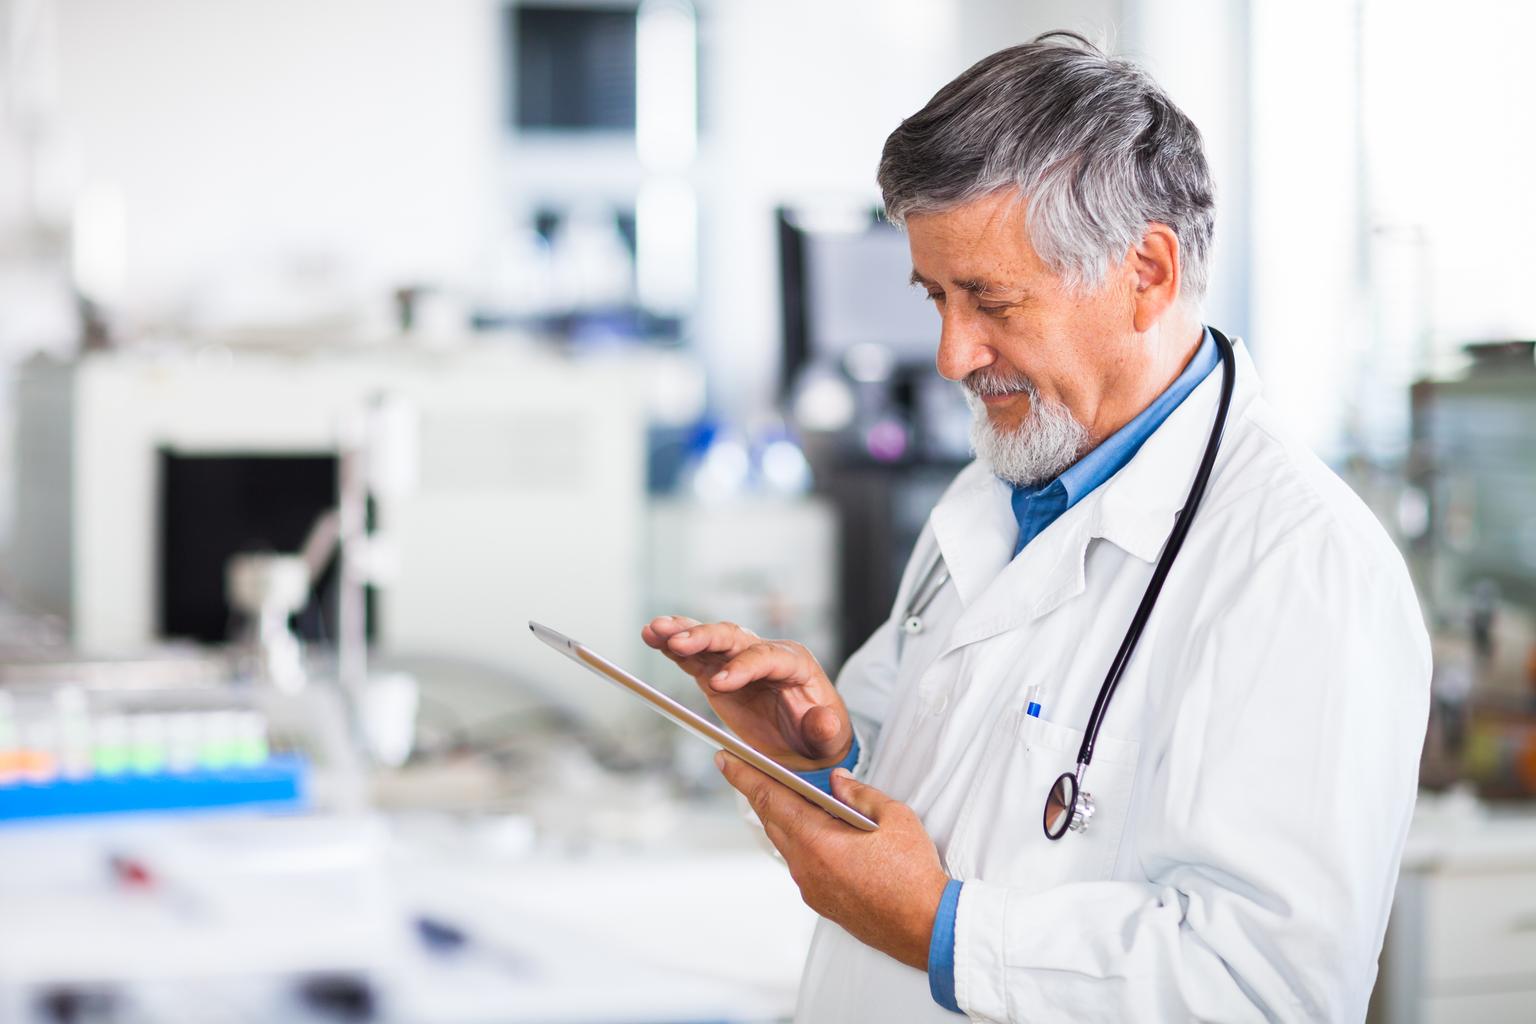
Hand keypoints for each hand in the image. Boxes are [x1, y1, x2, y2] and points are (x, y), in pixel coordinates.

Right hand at [642, 616, 852, 770]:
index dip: (743, 667)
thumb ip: (826, 728)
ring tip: (654, 629)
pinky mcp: (719, 674)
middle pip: (734, 638)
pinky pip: (695, 657)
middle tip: (677, 643)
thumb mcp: (830, 737)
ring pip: (711, 640)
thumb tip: (823, 720)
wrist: (807, 742)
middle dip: (705, 638)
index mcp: (795, 663)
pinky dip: (674, 648)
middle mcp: (766, 654)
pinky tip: (653, 637)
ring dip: (682, 632)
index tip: (719, 684)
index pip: (767, 657)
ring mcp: (740, 662)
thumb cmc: (820, 736)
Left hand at [716, 751, 948, 969]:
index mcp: (818, 842)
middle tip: (751, 770)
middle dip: (761, 793)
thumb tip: (838, 781)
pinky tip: (817, 831)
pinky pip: (802, 863)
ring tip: (789, 796)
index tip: (725, 759)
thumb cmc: (914, 875)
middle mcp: (806, 868)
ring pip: (788, 844)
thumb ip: (860, 793)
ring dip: (784, 818)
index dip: (744, 776)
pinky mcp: (822, 902)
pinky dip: (802, 841)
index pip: (770, 800)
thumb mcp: (894, 817)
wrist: (926, 928)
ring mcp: (812, 888)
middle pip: (773, 821)